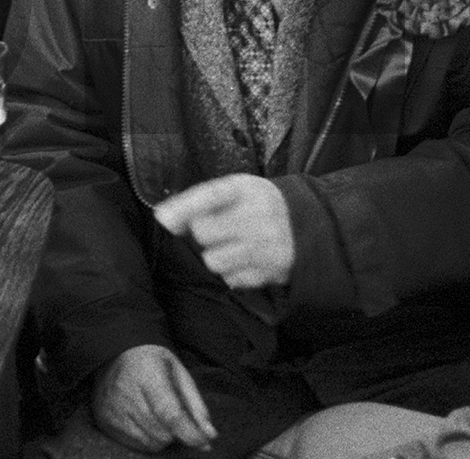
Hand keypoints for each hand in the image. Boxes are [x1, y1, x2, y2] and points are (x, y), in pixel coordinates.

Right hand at [91, 345, 216, 451]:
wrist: (114, 354)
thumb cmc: (152, 363)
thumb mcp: (179, 373)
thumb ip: (196, 405)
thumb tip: (210, 436)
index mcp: (148, 374)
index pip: (170, 414)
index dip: (189, 432)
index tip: (203, 441)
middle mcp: (126, 393)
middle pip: (162, 433)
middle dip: (175, 431)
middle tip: (172, 414)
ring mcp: (113, 409)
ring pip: (150, 443)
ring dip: (161, 436)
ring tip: (157, 415)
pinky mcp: (104, 421)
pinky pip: (135, 445)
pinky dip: (146, 438)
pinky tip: (143, 420)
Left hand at [153, 174, 295, 290]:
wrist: (307, 226)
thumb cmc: (259, 205)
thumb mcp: (237, 191)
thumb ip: (200, 202)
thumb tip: (163, 218)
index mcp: (245, 189)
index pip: (209, 195)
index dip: (183, 207)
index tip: (161, 218)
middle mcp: (256, 215)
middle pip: (203, 232)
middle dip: (203, 233)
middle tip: (218, 230)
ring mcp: (264, 246)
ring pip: (213, 260)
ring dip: (216, 256)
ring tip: (232, 246)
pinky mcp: (269, 272)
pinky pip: (231, 279)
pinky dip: (233, 273)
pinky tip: (246, 260)